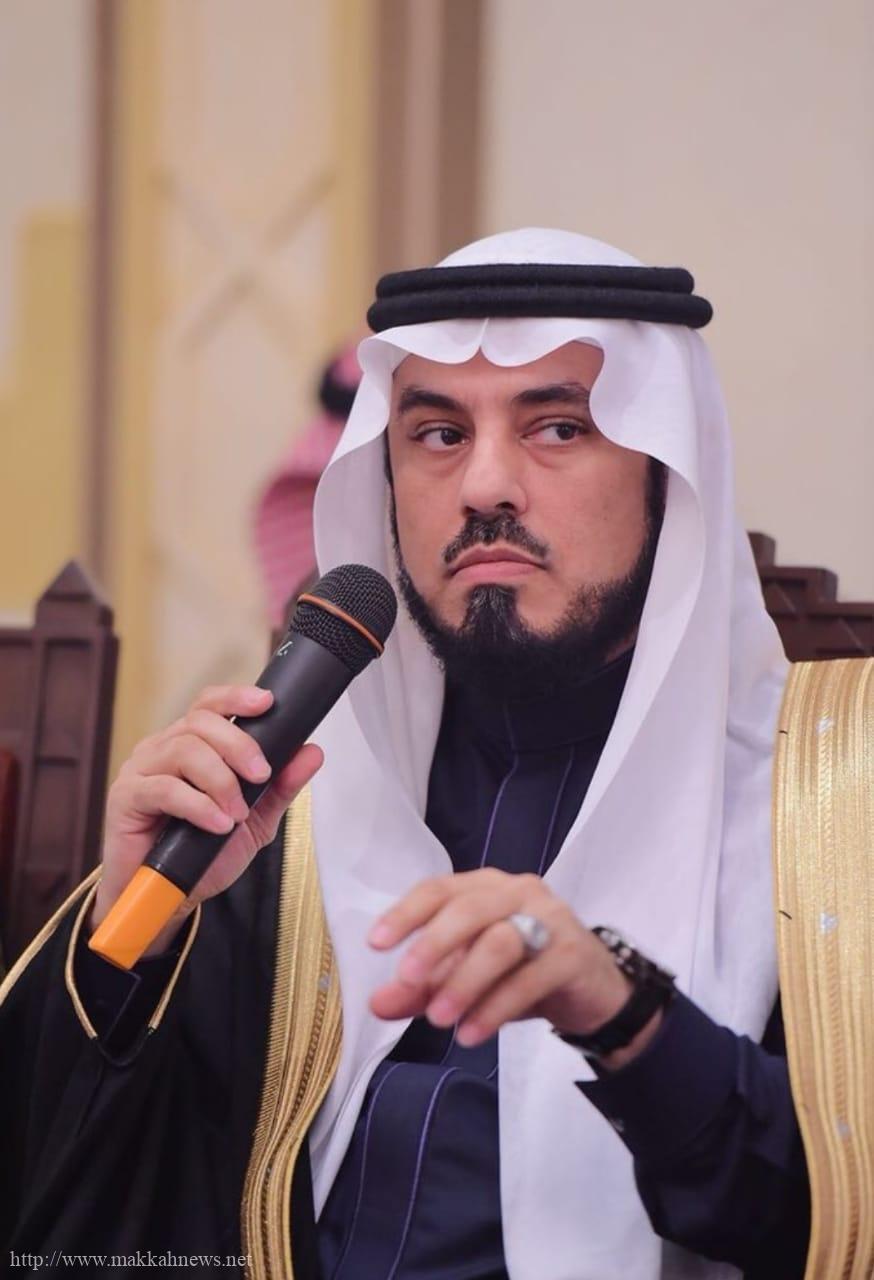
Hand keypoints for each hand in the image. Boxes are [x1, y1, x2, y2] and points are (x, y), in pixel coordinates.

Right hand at [90, 684, 322, 953]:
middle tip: (261, 775)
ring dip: (220, 780)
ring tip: (237, 813)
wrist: (166, 898)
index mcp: (189, 744)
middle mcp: (161, 749)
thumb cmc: (203, 853)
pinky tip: (217, 824)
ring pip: (184, 751)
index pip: (208, 705)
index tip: (267, 702)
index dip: (235, 697)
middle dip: (238, 745)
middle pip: (199, 722)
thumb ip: (280, 786)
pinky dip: (199, 805)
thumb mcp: (254, 820)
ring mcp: (140, 770)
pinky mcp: (125, 798)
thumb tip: (313, 752)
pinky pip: (164, 788)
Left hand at [368, 869, 661, 1066]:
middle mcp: (518, 892)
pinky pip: (531, 977)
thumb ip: (423, 988)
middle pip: (470, 909)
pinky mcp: (573, 953)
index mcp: (485, 887)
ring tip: (439, 1020)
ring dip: (464, 982)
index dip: (406, 913)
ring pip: (501, 941)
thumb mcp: (466, 979)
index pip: (439, 889)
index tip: (375, 943)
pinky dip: (497, 1007)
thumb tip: (377, 1003)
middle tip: (407, 980)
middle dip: (434, 944)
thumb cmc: (521, 973)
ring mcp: (550, 918)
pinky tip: (473, 1033)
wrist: (594, 992)